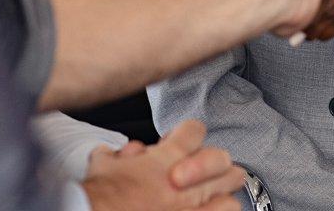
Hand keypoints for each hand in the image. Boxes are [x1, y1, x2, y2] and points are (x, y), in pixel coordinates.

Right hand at [81, 120, 243, 210]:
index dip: (186, 134)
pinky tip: (207, 209)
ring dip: (222, 189)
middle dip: (212, 161)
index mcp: (166, 158)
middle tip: (200, 170)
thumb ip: (122, 154)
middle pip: (222, 158)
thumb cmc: (100, 198)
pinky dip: (218, 209)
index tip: (178, 143)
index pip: (195, 130)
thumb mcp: (104, 165)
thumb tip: (129, 152)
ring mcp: (194, 206)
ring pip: (232, 186)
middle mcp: (187, 181)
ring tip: (210, 194)